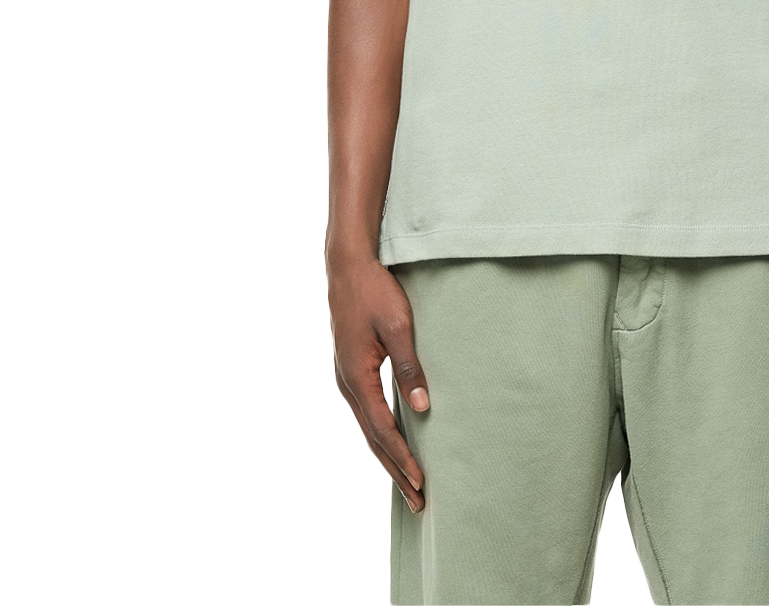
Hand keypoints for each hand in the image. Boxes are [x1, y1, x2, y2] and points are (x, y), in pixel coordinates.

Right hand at [327, 253, 430, 511]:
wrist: (347, 266)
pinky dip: (380, 436)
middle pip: (373, 438)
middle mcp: (347, 384)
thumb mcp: (397, 326)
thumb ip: (409, 366)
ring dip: (387, 457)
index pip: (382, 429)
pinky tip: (392, 444)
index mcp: (356, 377)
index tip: (421, 481)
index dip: (402, 457)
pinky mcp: (350, 371)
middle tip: (418, 501)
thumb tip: (422, 406)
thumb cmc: (374, 292)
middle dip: (395, 470)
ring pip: (367, 429)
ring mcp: (346, 379)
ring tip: (408, 483)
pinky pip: (365, 414)